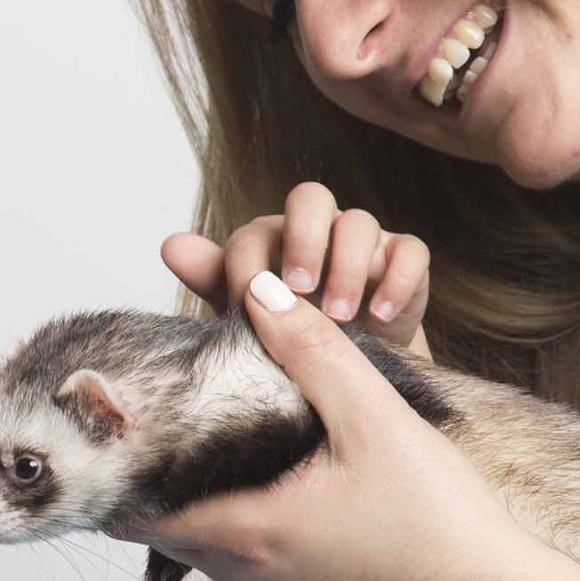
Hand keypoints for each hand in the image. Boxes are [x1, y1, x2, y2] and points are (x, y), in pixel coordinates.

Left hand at [112, 270, 551, 580]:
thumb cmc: (441, 522)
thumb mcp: (375, 418)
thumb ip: (312, 350)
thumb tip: (257, 290)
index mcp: (243, 535)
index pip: (138, 512)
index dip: (129, 465)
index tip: (131, 421)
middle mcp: (247, 579)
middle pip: (172, 527)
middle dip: (168, 476)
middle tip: (178, 416)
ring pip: (215, 547)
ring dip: (214, 500)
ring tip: (230, 441)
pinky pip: (258, 565)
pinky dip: (253, 527)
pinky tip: (291, 488)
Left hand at [161, 182, 433, 356]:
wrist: (358, 382)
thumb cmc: (294, 348)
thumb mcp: (250, 322)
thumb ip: (215, 281)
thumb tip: (170, 245)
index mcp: (273, 244)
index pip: (255, 231)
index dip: (247, 264)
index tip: (247, 311)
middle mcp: (318, 233)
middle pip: (309, 198)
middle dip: (301, 240)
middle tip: (297, 289)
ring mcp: (364, 244)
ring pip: (358, 222)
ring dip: (345, 267)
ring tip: (339, 319)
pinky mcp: (403, 263)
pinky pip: (409, 250)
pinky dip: (396, 279)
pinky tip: (381, 316)